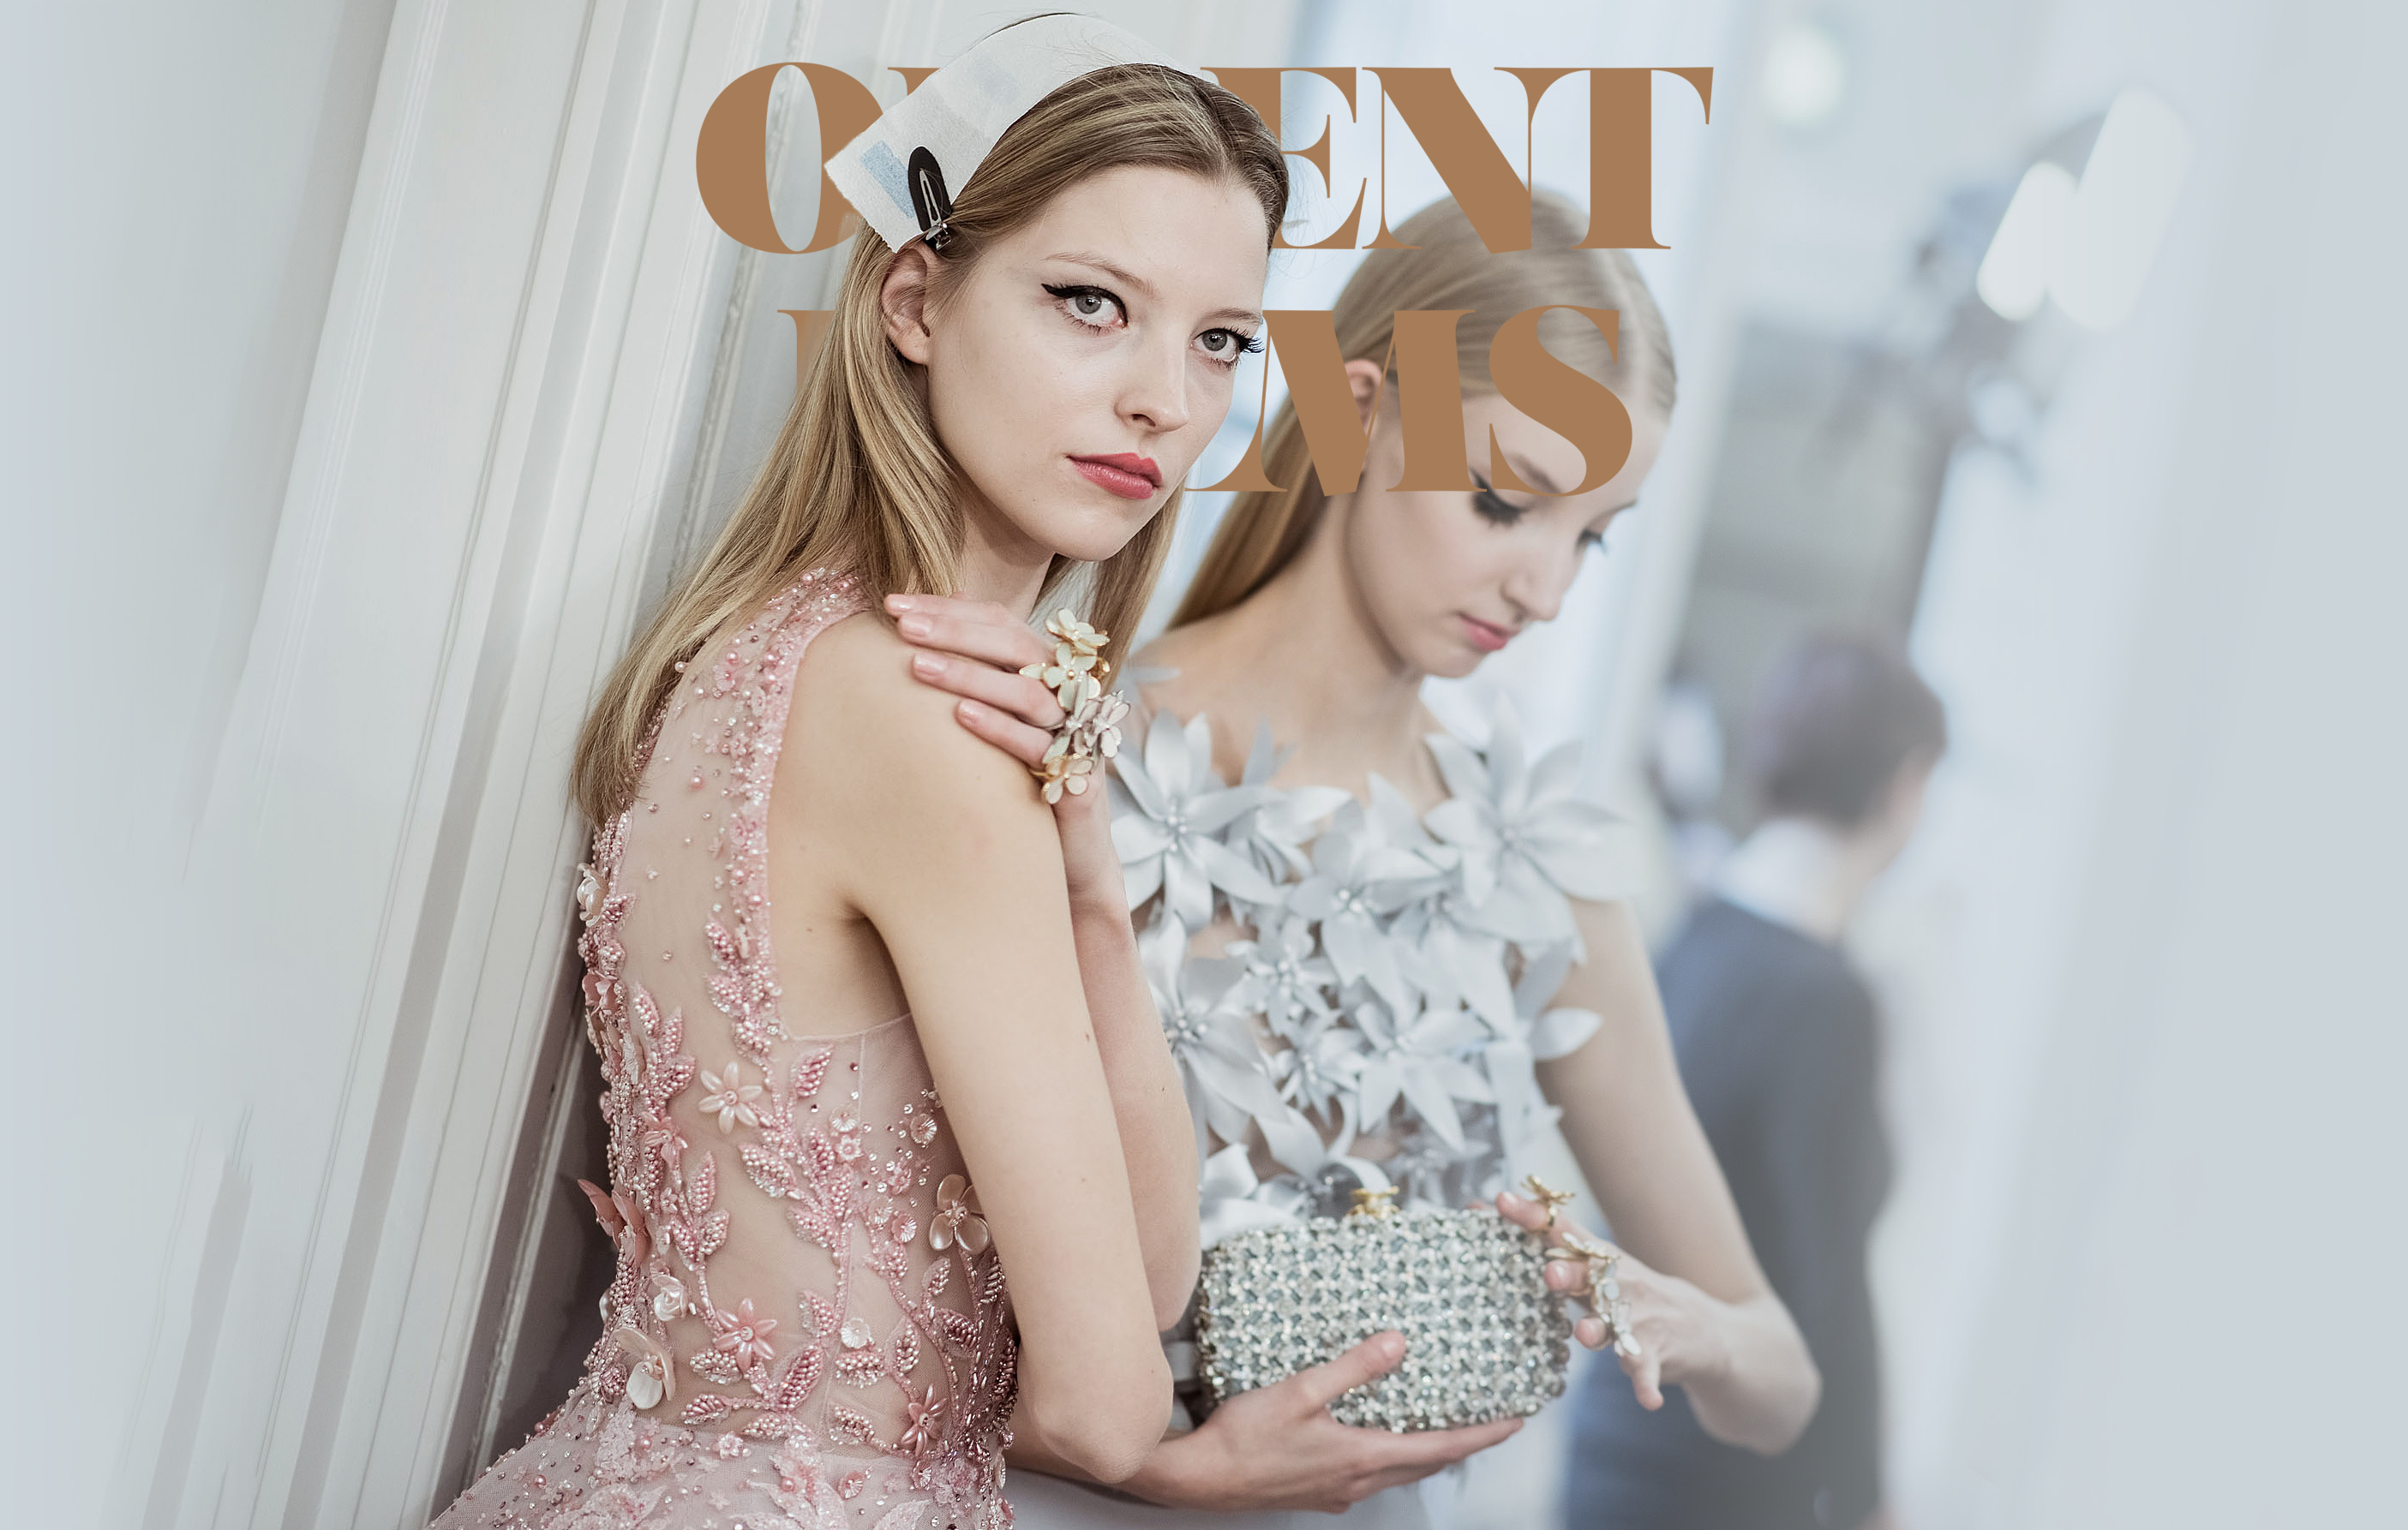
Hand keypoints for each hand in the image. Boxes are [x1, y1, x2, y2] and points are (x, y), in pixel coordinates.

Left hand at [887, 592, 1124, 910]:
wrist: (1071, 864)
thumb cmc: (1021, 787)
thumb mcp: (995, 726)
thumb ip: (971, 679)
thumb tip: (918, 630)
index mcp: (1047, 673)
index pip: (1000, 621)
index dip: (948, 609)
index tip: (893, 605)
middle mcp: (1068, 696)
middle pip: (1015, 644)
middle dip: (955, 630)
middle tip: (901, 625)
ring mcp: (1077, 736)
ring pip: (1027, 690)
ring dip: (970, 674)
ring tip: (917, 666)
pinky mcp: (1079, 780)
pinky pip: (1039, 746)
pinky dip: (999, 728)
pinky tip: (958, 716)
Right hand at [1130, 1332, 1521, 1512]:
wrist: (1199, 1478)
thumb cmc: (1243, 1438)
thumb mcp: (1301, 1391)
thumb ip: (1353, 1367)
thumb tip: (1399, 1343)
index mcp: (1362, 1457)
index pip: (1441, 1447)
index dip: (1482, 1434)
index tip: (1514, 1422)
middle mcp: (1357, 1481)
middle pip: (1426, 1463)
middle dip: (1463, 1443)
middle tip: (1491, 1423)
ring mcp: (1337, 1491)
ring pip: (1399, 1470)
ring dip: (1428, 1450)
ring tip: (1444, 1425)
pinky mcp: (1318, 1491)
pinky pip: (1371, 1474)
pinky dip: (1392, 1454)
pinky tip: (1378, 1438)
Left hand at [1494, 1189, 1731, 1414]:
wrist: (1700, 1327)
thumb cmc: (1630, 1295)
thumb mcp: (1598, 1273)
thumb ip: (1555, 1257)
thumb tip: (1493, 1224)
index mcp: (1600, 1259)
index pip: (1563, 1230)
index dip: (1532, 1215)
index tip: (1500, 1201)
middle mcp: (1620, 1282)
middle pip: (1591, 1275)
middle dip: (1570, 1274)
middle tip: (1549, 1273)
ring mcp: (1641, 1318)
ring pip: (1614, 1323)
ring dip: (1598, 1328)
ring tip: (1585, 1335)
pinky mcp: (1657, 1353)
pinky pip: (1648, 1370)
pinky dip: (1647, 1385)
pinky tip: (1649, 1401)